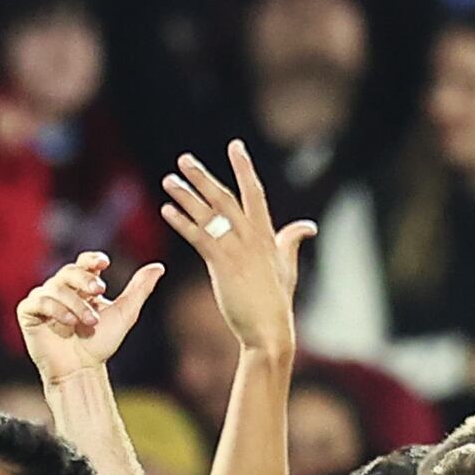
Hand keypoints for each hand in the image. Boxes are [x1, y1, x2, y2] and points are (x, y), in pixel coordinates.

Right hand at [18, 246, 163, 379]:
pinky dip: (55, 309)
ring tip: (89, 322)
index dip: (92, 260)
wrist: (81, 370)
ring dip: (75, 303)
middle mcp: (61, 289)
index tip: (104, 264)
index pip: (84, 263)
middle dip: (84, 280)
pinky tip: (69, 323)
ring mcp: (43, 299)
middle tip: (99, 291)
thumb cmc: (101, 344)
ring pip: (55, 288)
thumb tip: (159, 266)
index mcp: (82, 286)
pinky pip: (38, 301)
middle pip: (69, 271)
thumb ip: (139, 289)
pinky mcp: (29, 313)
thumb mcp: (125, 313)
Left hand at [162, 143, 312, 363]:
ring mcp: (237, 250)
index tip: (235, 146)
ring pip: (208, 215)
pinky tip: (167, 210)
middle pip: (224, 197)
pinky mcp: (223, 265)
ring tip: (168, 180)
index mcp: (267, 234)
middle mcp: (252, 236)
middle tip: (184, 159)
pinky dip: (182, 222)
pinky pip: (199, 237)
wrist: (269, 328)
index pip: (254, 192)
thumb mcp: (287, 265)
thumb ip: (292, 240)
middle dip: (203, 177)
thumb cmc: (277, 300)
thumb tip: (308, 226)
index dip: (244, 167)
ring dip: (186, 195)